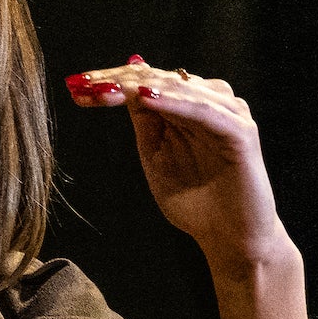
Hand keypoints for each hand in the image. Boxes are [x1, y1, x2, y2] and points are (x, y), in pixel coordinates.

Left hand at [66, 57, 291, 279]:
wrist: (230, 239)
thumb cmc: (194, 202)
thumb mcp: (156, 158)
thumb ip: (144, 123)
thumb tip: (120, 89)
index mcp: (186, 108)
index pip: (146, 82)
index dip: (111, 81)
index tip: (76, 85)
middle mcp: (208, 104)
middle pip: (159, 78)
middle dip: (119, 80)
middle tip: (85, 82)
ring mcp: (227, 115)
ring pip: (181, 87)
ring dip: (142, 86)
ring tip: (110, 87)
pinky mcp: (241, 133)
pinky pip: (205, 111)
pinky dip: (177, 102)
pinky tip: (149, 100)